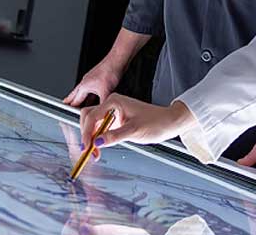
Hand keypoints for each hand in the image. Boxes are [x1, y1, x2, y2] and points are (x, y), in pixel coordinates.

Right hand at [62, 62, 121, 107]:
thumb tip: (101, 111)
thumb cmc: (109, 71)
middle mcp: (86, 82)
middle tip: (66, 104)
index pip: (75, 100)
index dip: (72, 107)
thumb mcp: (105, 92)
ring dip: (81, 97)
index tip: (68, 112)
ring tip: (79, 103)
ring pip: (83, 91)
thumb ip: (102, 104)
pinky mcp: (98, 78)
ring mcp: (91, 79)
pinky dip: (90, 94)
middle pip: (76, 93)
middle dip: (71, 100)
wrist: (116, 61)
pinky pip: (91, 89)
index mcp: (84, 86)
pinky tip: (95, 97)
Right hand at [78, 94, 194, 150]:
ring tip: (95, 152)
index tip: (86, 147)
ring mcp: (112, 112)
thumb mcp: (135, 131)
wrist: (169, 122)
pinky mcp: (115, 121)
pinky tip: (99, 148)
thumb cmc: (156, 122)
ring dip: (91, 137)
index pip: (92, 116)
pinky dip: (97, 138)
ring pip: (93, 123)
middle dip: (86, 135)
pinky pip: (100, 128)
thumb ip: (114, 136)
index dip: (87, 133)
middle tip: (90, 151)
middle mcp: (111, 105)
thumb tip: (97, 142)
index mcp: (114, 101)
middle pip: (88, 117)